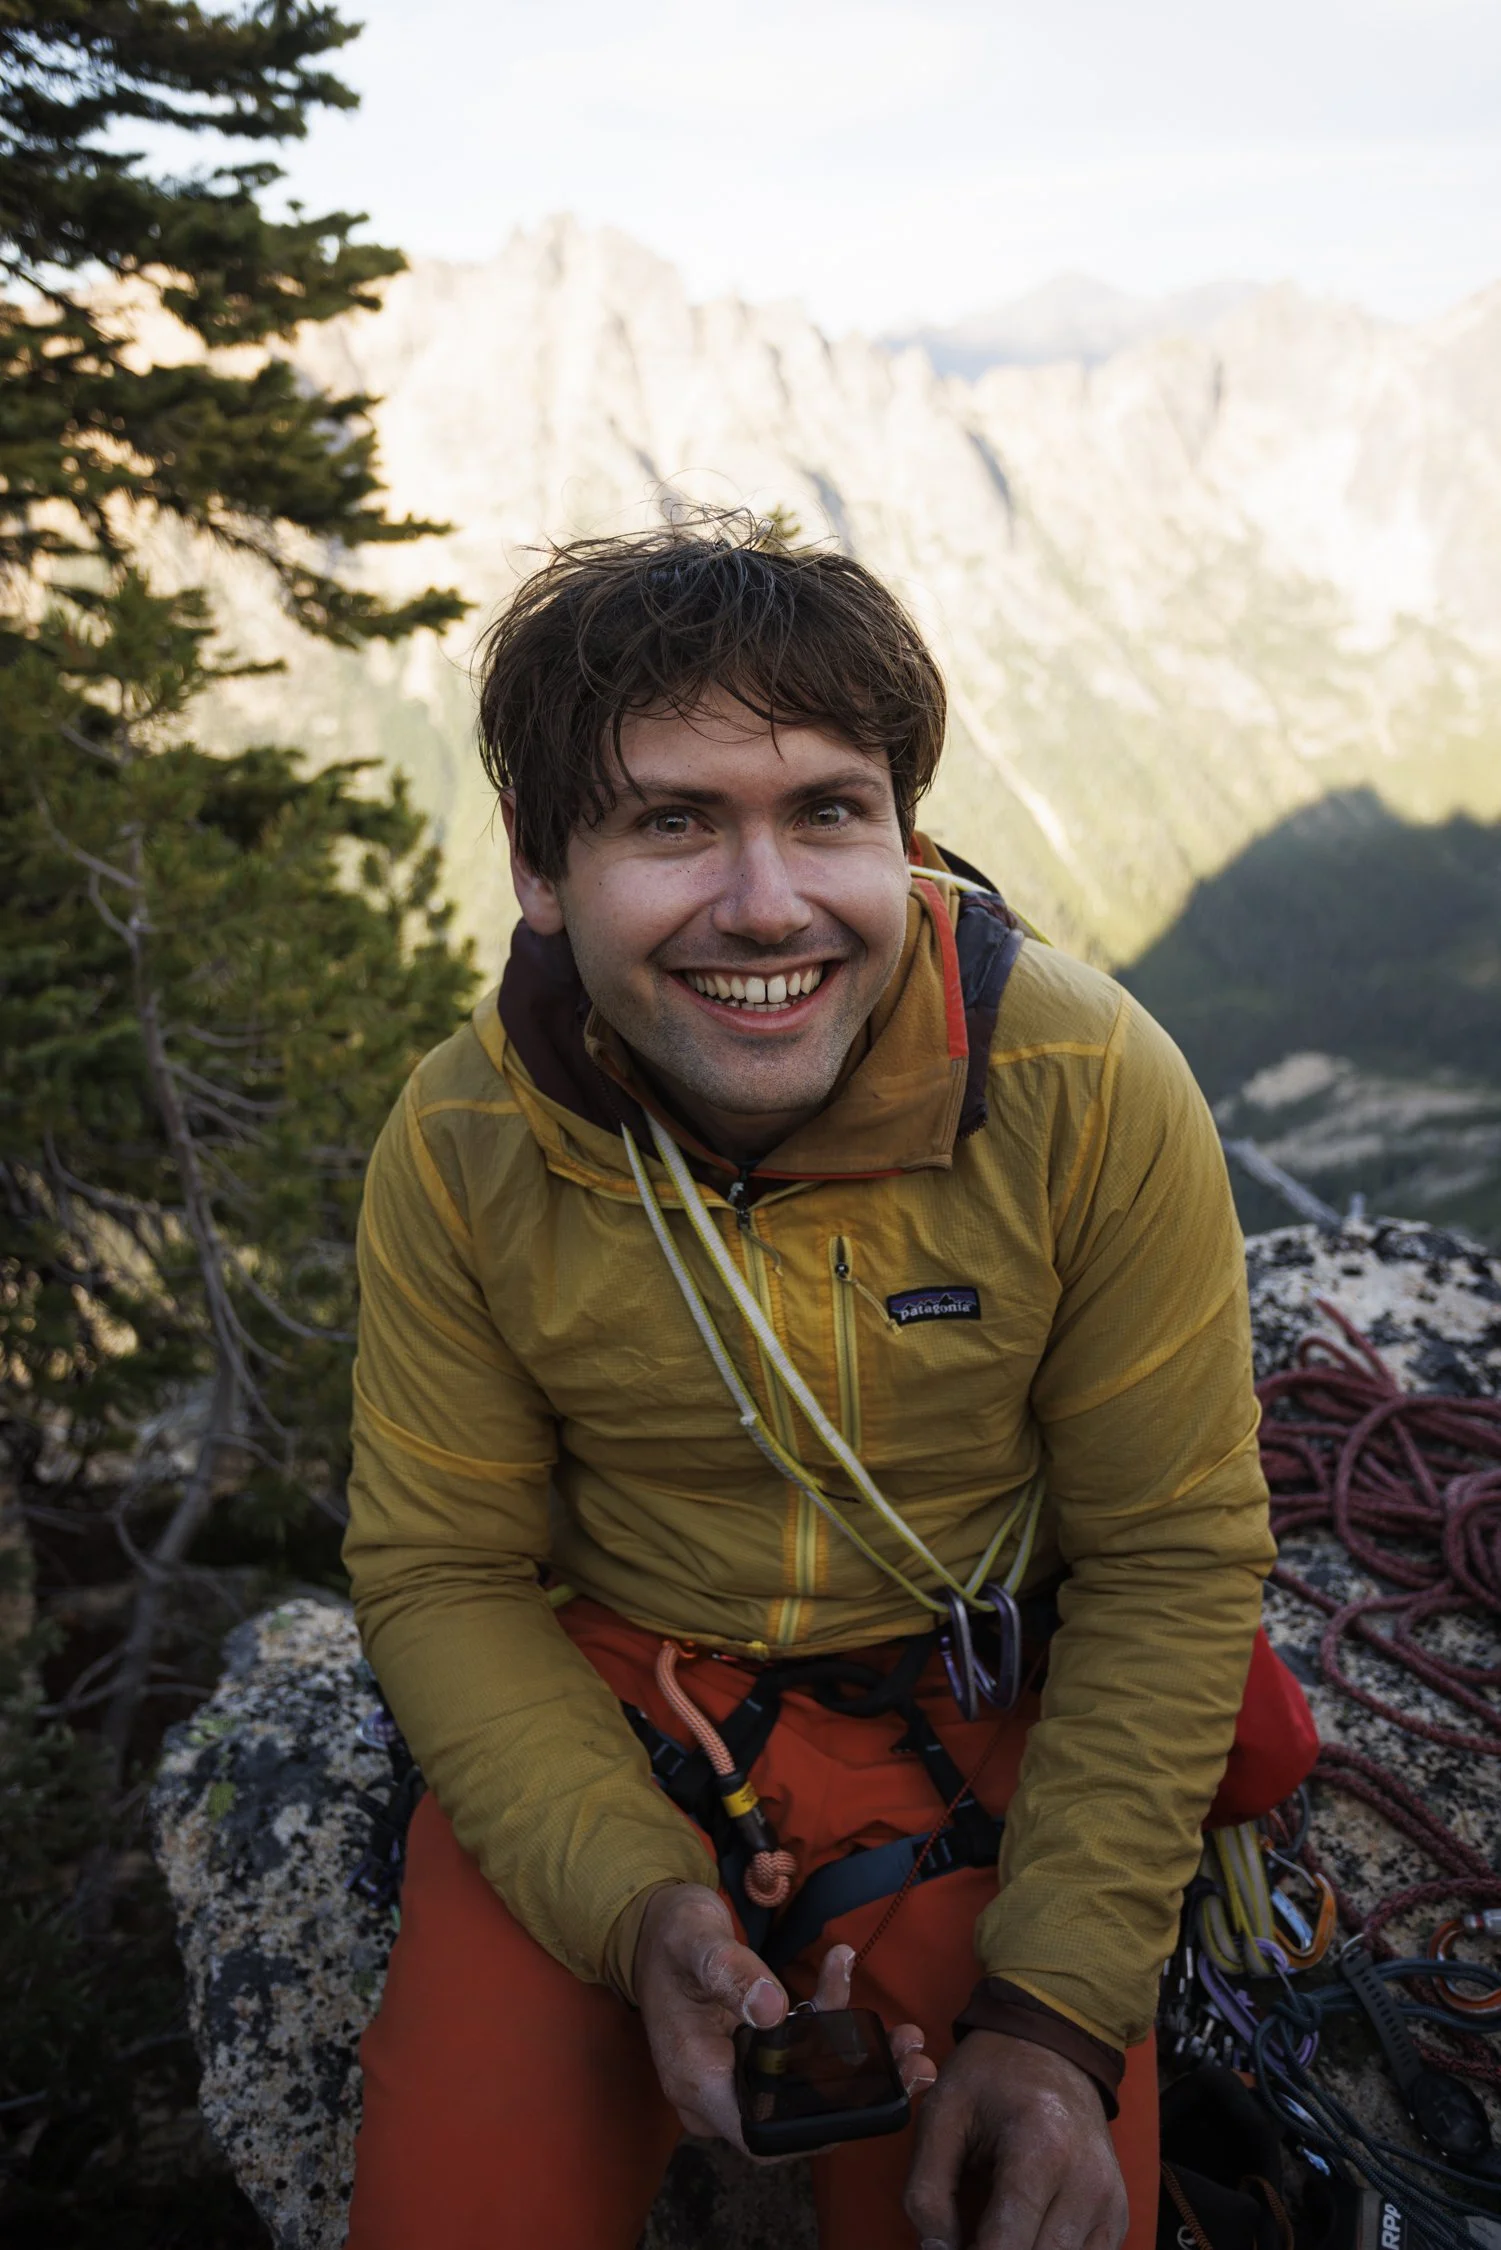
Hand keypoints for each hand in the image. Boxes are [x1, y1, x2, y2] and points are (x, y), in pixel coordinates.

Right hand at [633, 1883, 935, 2152]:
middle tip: (911, 2058)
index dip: (822, 2126)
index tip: (875, 2091)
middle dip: (858, 2092)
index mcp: (697, 2077)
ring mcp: (736, 2077)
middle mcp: (716, 2092)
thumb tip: (772, 2010)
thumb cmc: (669, 1932)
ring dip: (856, 2063)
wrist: (652, 1924)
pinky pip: (799, 2060)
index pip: (764, 2134)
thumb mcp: (695, 1940)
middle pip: (794, 2116)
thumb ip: (730, 1972)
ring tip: (904, 2035)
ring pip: (804, 2091)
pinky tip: (846, 1975)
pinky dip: (831, 2029)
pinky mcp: (752, 2058)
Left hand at [905, 2030, 1127, 2249]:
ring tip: (994, 2232)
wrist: (1053, 2047)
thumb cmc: (992, 2076)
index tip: (949, 2247)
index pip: (1006, 2245)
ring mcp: (1110, 2204)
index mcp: (1041, 2149)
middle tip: (965, 2237)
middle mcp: (1088, 2183)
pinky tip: (1023, 2233)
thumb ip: (926, 2189)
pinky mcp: (1117, 2216)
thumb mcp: (941, 2113)